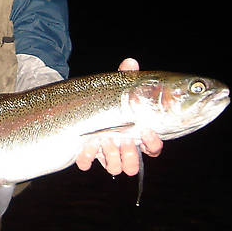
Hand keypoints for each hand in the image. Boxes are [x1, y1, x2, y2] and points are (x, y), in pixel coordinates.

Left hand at [75, 57, 163, 175]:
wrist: (78, 105)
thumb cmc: (107, 98)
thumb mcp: (117, 87)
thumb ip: (126, 77)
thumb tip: (130, 62)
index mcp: (135, 134)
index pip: (152, 147)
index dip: (153, 144)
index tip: (147, 131)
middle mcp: (122, 148)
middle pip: (134, 164)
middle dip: (130, 155)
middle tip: (123, 140)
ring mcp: (104, 154)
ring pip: (115, 168)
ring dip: (110, 156)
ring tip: (104, 140)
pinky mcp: (86, 155)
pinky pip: (86, 164)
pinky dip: (86, 156)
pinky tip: (85, 144)